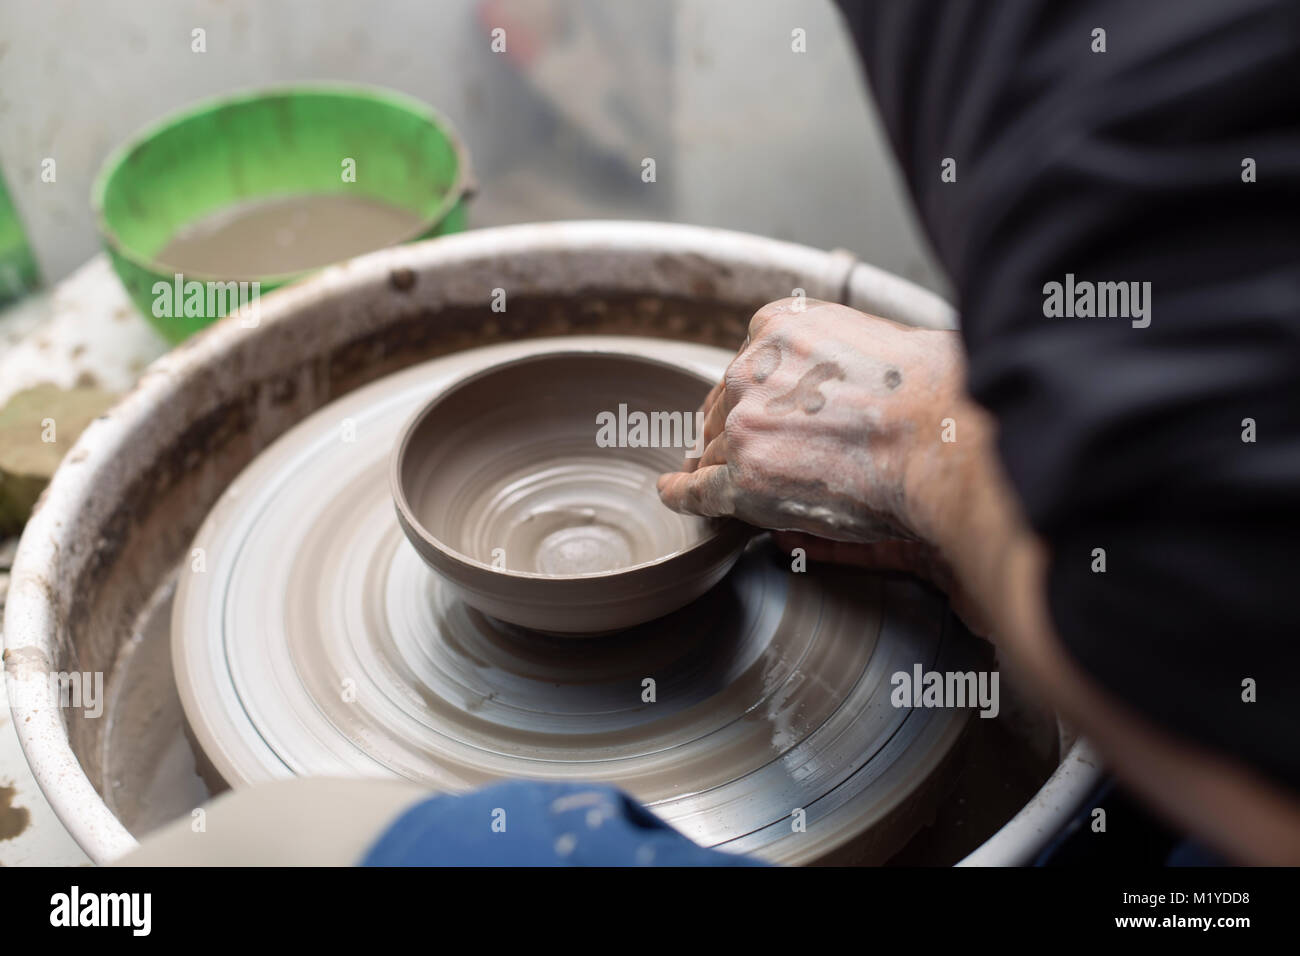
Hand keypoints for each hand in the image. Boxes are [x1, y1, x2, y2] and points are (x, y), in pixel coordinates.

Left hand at [657, 297, 989, 631]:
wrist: (939, 436)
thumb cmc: (931, 392)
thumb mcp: (874, 338)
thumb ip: (833, 355)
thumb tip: (832, 382)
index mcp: (777, 326)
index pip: (747, 366)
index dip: (753, 396)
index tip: (756, 409)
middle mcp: (750, 368)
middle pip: (726, 408)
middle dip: (737, 430)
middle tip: (757, 450)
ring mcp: (743, 423)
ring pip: (719, 450)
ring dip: (725, 466)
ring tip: (738, 480)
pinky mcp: (744, 475)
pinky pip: (699, 489)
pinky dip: (682, 493)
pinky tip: (673, 493)